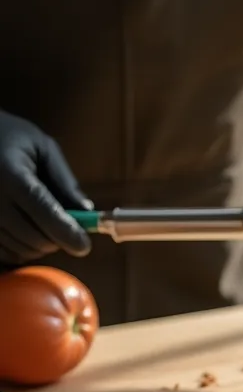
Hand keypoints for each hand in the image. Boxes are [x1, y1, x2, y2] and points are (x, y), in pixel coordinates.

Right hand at [0, 110, 91, 268]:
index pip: (43, 211)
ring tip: (46, 226)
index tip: (84, 245)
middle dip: (57, 239)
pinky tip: (27, 234)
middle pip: (33, 236)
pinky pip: (4, 253)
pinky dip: (22, 250)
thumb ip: (64, 181)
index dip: (66, 232)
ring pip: (20, 248)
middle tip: (68, 230)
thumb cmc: (11, 138)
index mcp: (11, 175)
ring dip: (41, 246)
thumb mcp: (43, 148)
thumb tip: (86, 213)